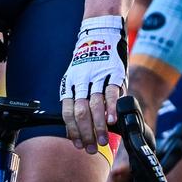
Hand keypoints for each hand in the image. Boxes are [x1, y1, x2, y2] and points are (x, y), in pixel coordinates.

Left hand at [59, 15, 127, 152]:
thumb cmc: (90, 61)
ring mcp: (97, 77)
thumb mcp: (79, 77)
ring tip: (104, 141)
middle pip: (80, 113)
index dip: (73, 131)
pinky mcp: (113, 73)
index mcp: (71, 84)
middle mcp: (81, 82)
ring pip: (95, 106)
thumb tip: (87, 124)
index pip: (68, 113)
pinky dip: (111, 109)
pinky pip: (111, 93)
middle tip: (92, 148)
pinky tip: (112, 121)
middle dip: (86, 134)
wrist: (100, 32)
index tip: (79, 144)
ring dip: (99, 127)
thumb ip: (82, 98)